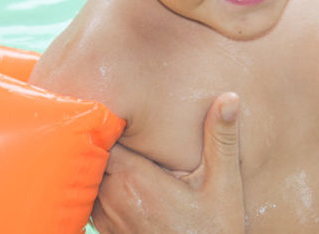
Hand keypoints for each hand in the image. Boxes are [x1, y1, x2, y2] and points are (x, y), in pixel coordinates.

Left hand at [90, 93, 246, 233]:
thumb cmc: (214, 230)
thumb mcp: (223, 184)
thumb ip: (221, 139)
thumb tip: (230, 99)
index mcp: (135, 179)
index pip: (101, 138)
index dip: (105, 120)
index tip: (119, 110)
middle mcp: (113, 198)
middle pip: (90, 155)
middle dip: (99, 139)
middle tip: (115, 122)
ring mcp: (107, 220)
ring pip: (87, 179)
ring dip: (97, 164)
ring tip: (112, 147)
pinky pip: (92, 202)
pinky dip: (100, 188)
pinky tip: (117, 181)